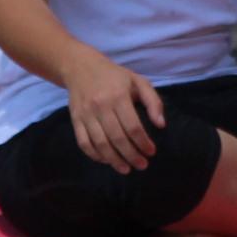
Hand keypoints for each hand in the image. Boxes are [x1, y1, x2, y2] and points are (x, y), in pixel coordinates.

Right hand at [63, 60, 165, 174]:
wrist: (80, 67)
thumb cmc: (114, 76)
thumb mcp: (138, 81)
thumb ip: (153, 101)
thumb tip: (161, 125)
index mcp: (118, 96)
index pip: (133, 126)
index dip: (143, 142)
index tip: (151, 152)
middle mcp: (101, 106)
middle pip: (117, 138)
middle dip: (131, 155)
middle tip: (142, 165)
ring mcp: (86, 114)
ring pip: (100, 144)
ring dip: (114, 160)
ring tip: (126, 169)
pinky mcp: (75, 119)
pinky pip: (83, 143)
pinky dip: (95, 155)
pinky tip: (107, 160)